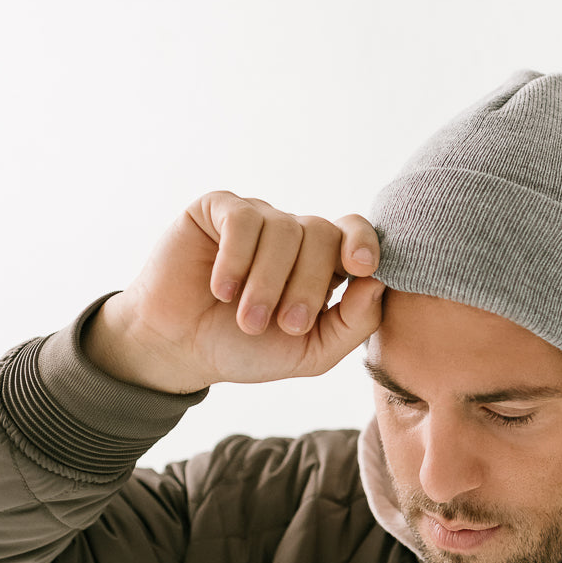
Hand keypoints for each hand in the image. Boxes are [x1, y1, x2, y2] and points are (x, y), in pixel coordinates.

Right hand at [84, 191, 384, 392]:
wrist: (182, 350)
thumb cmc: (250, 350)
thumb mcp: (312, 352)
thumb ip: (354, 324)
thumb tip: (379, 284)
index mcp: (324, 264)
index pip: (356, 233)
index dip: (363, 244)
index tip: (361, 269)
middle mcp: (295, 234)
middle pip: (323, 235)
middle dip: (308, 286)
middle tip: (286, 325)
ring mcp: (259, 218)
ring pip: (285, 230)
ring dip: (267, 283)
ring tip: (247, 319)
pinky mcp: (218, 210)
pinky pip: (244, 220)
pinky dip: (237, 260)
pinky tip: (221, 290)